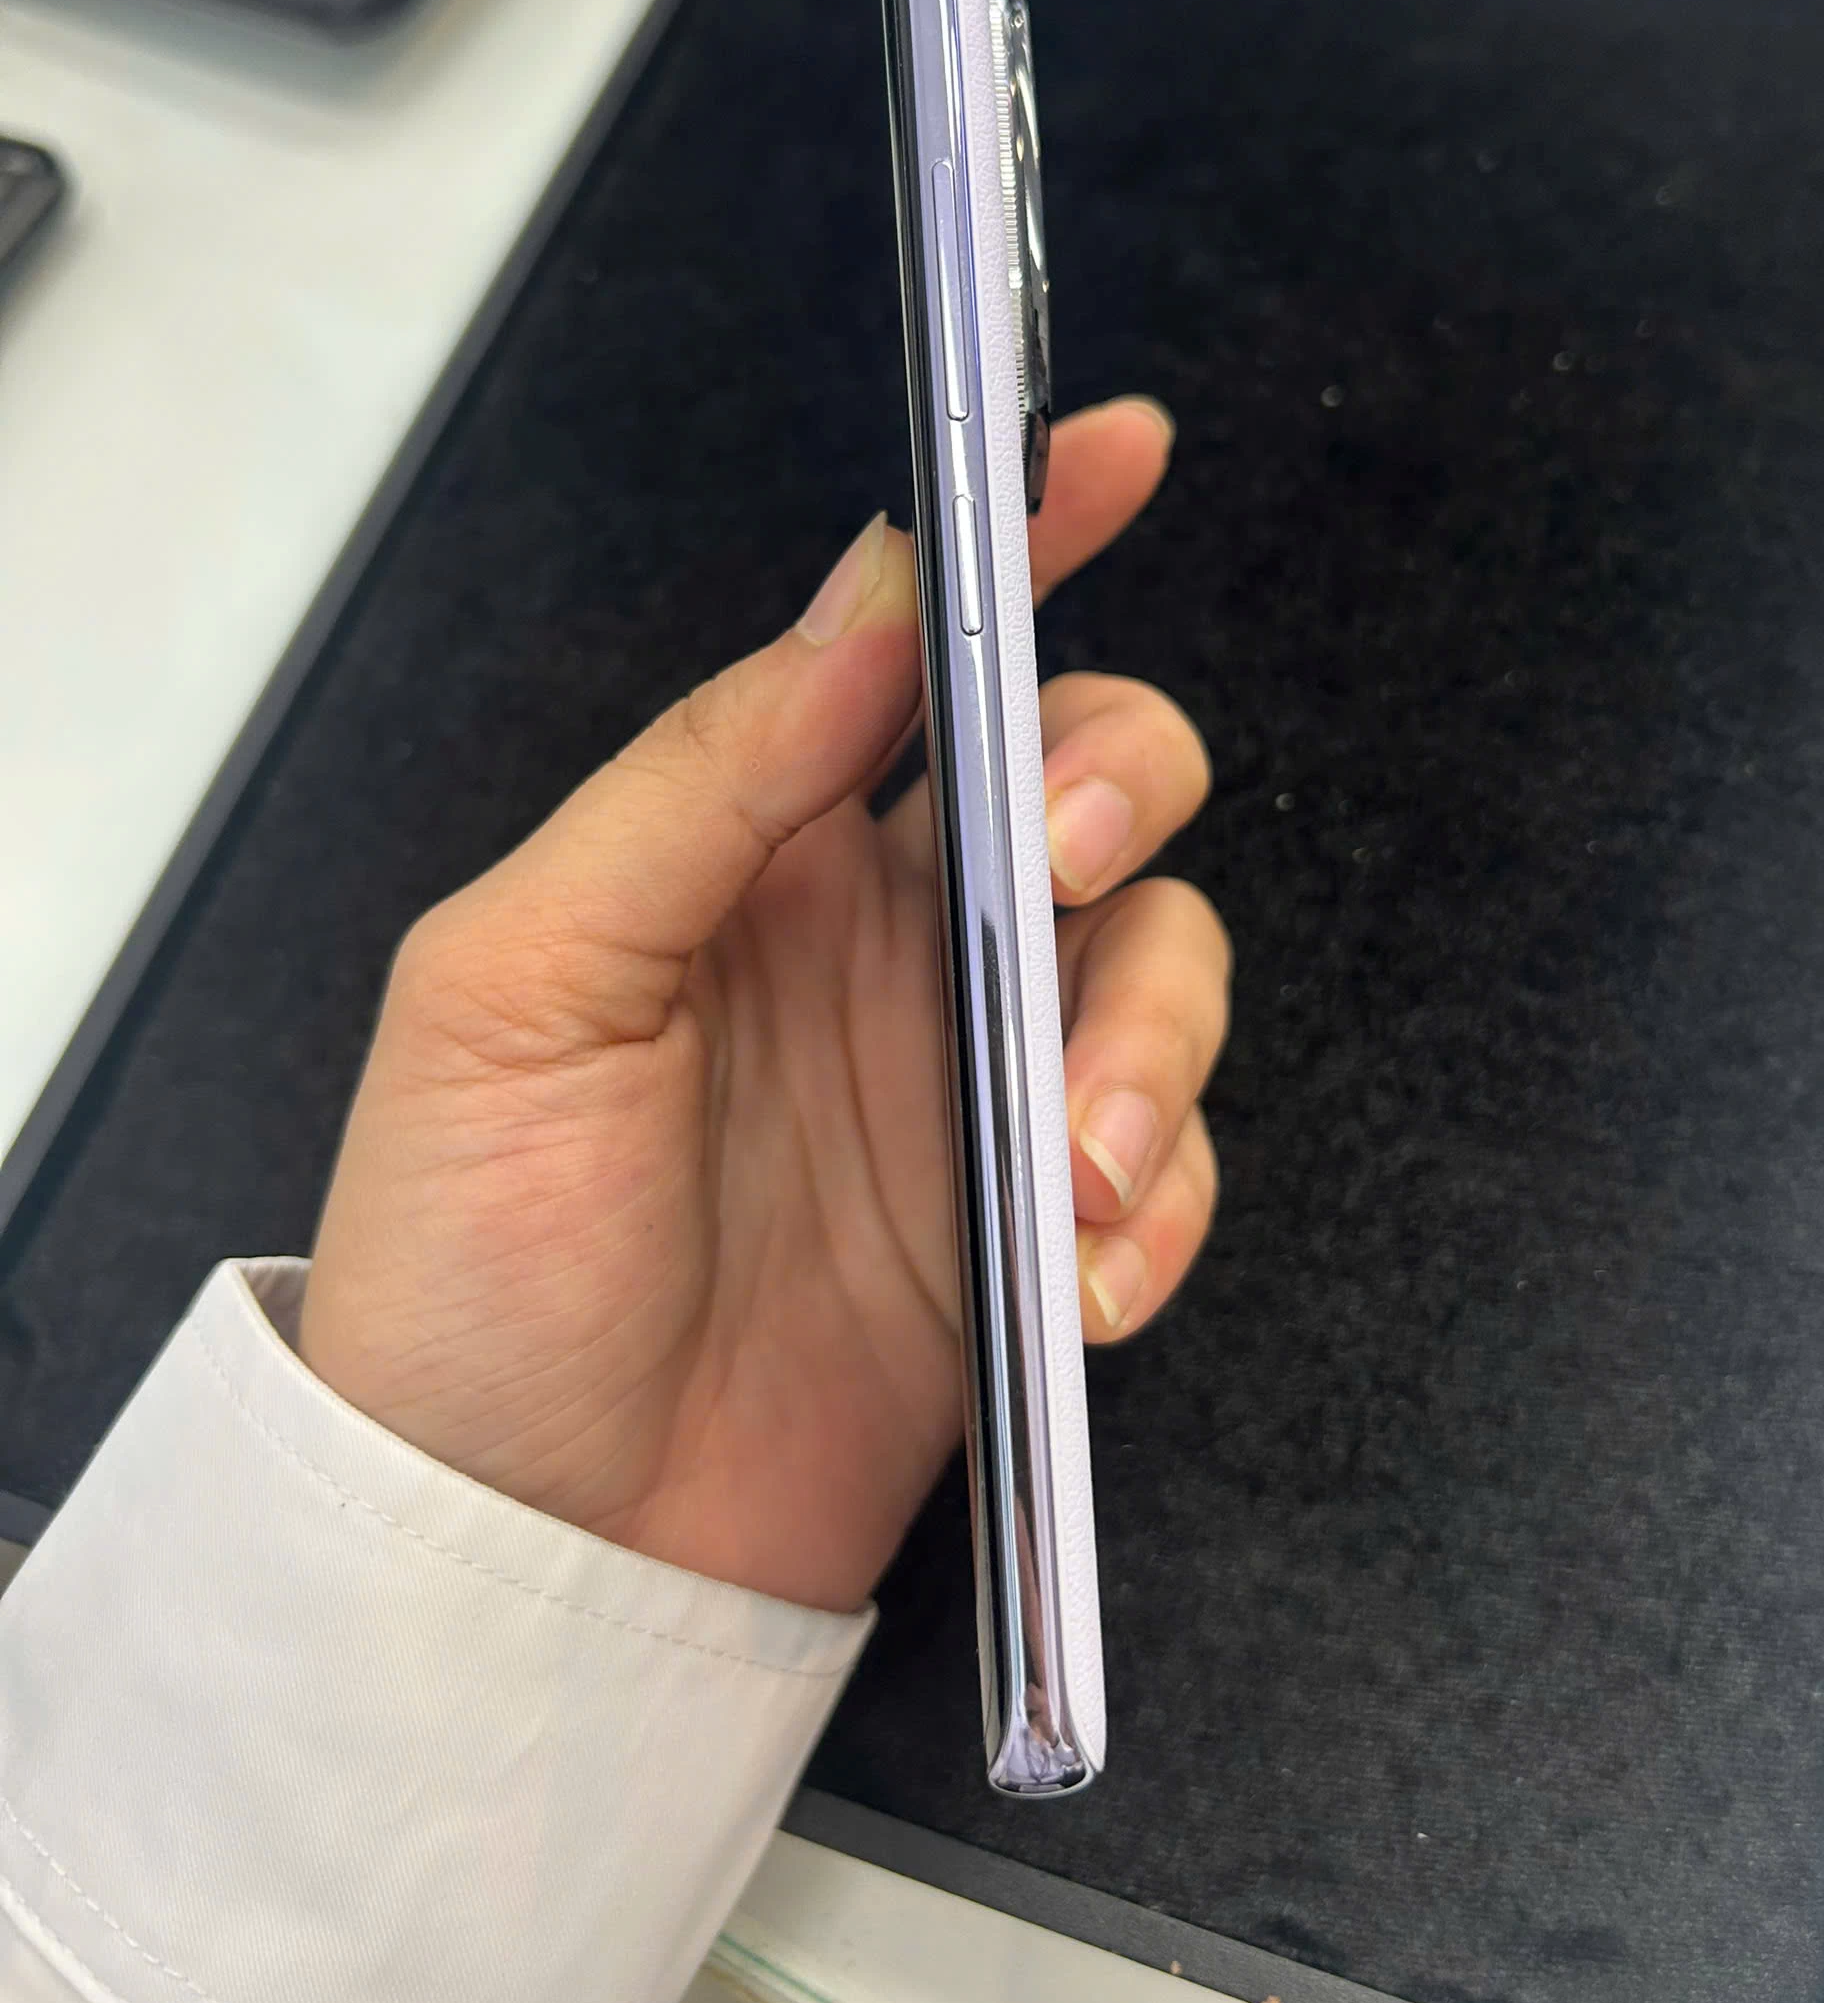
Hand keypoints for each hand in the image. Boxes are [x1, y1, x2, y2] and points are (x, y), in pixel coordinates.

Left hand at [299, 398, 1229, 1613]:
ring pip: (1161, 962)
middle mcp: (884, 943)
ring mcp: (969, 1084)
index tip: (1115, 452)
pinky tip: (1077, 1275)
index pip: (915, 655)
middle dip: (1119, 785)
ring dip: (1153, 1041)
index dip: (1027, 541)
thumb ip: (695, 782)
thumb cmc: (472, 1263)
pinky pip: (1172, 1166)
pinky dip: (1161, 1207)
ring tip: (1072, 1167)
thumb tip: (865, 607)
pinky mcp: (1033, 1227)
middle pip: (1094, 779)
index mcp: (750, 852)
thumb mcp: (515, 982)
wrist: (523, 1549)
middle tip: (1057, 867)